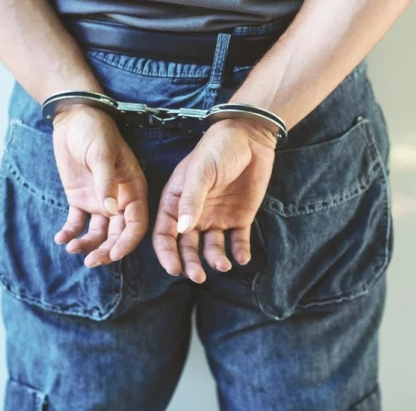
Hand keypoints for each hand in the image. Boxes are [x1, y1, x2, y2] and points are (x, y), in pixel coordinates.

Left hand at [51, 104, 148, 266]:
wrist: (73, 118)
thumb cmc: (95, 132)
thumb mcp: (102, 154)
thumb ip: (106, 183)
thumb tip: (111, 212)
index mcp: (133, 189)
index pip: (136, 223)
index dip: (128, 242)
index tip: (114, 254)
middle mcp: (120, 199)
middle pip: (118, 234)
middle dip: (106, 250)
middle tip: (91, 262)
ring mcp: (100, 201)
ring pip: (99, 233)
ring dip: (89, 245)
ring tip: (72, 249)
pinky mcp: (80, 199)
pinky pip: (78, 223)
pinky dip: (71, 233)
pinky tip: (61, 239)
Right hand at [152, 118, 277, 281]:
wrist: (250, 137)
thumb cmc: (217, 149)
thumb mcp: (200, 172)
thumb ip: (191, 201)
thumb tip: (183, 231)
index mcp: (176, 201)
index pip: (165, 234)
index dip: (167, 254)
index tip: (174, 269)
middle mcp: (194, 213)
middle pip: (187, 247)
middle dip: (190, 264)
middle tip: (198, 277)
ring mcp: (216, 217)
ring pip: (211, 248)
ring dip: (215, 260)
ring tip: (224, 265)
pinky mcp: (239, 217)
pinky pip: (237, 241)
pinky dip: (239, 252)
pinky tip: (241, 258)